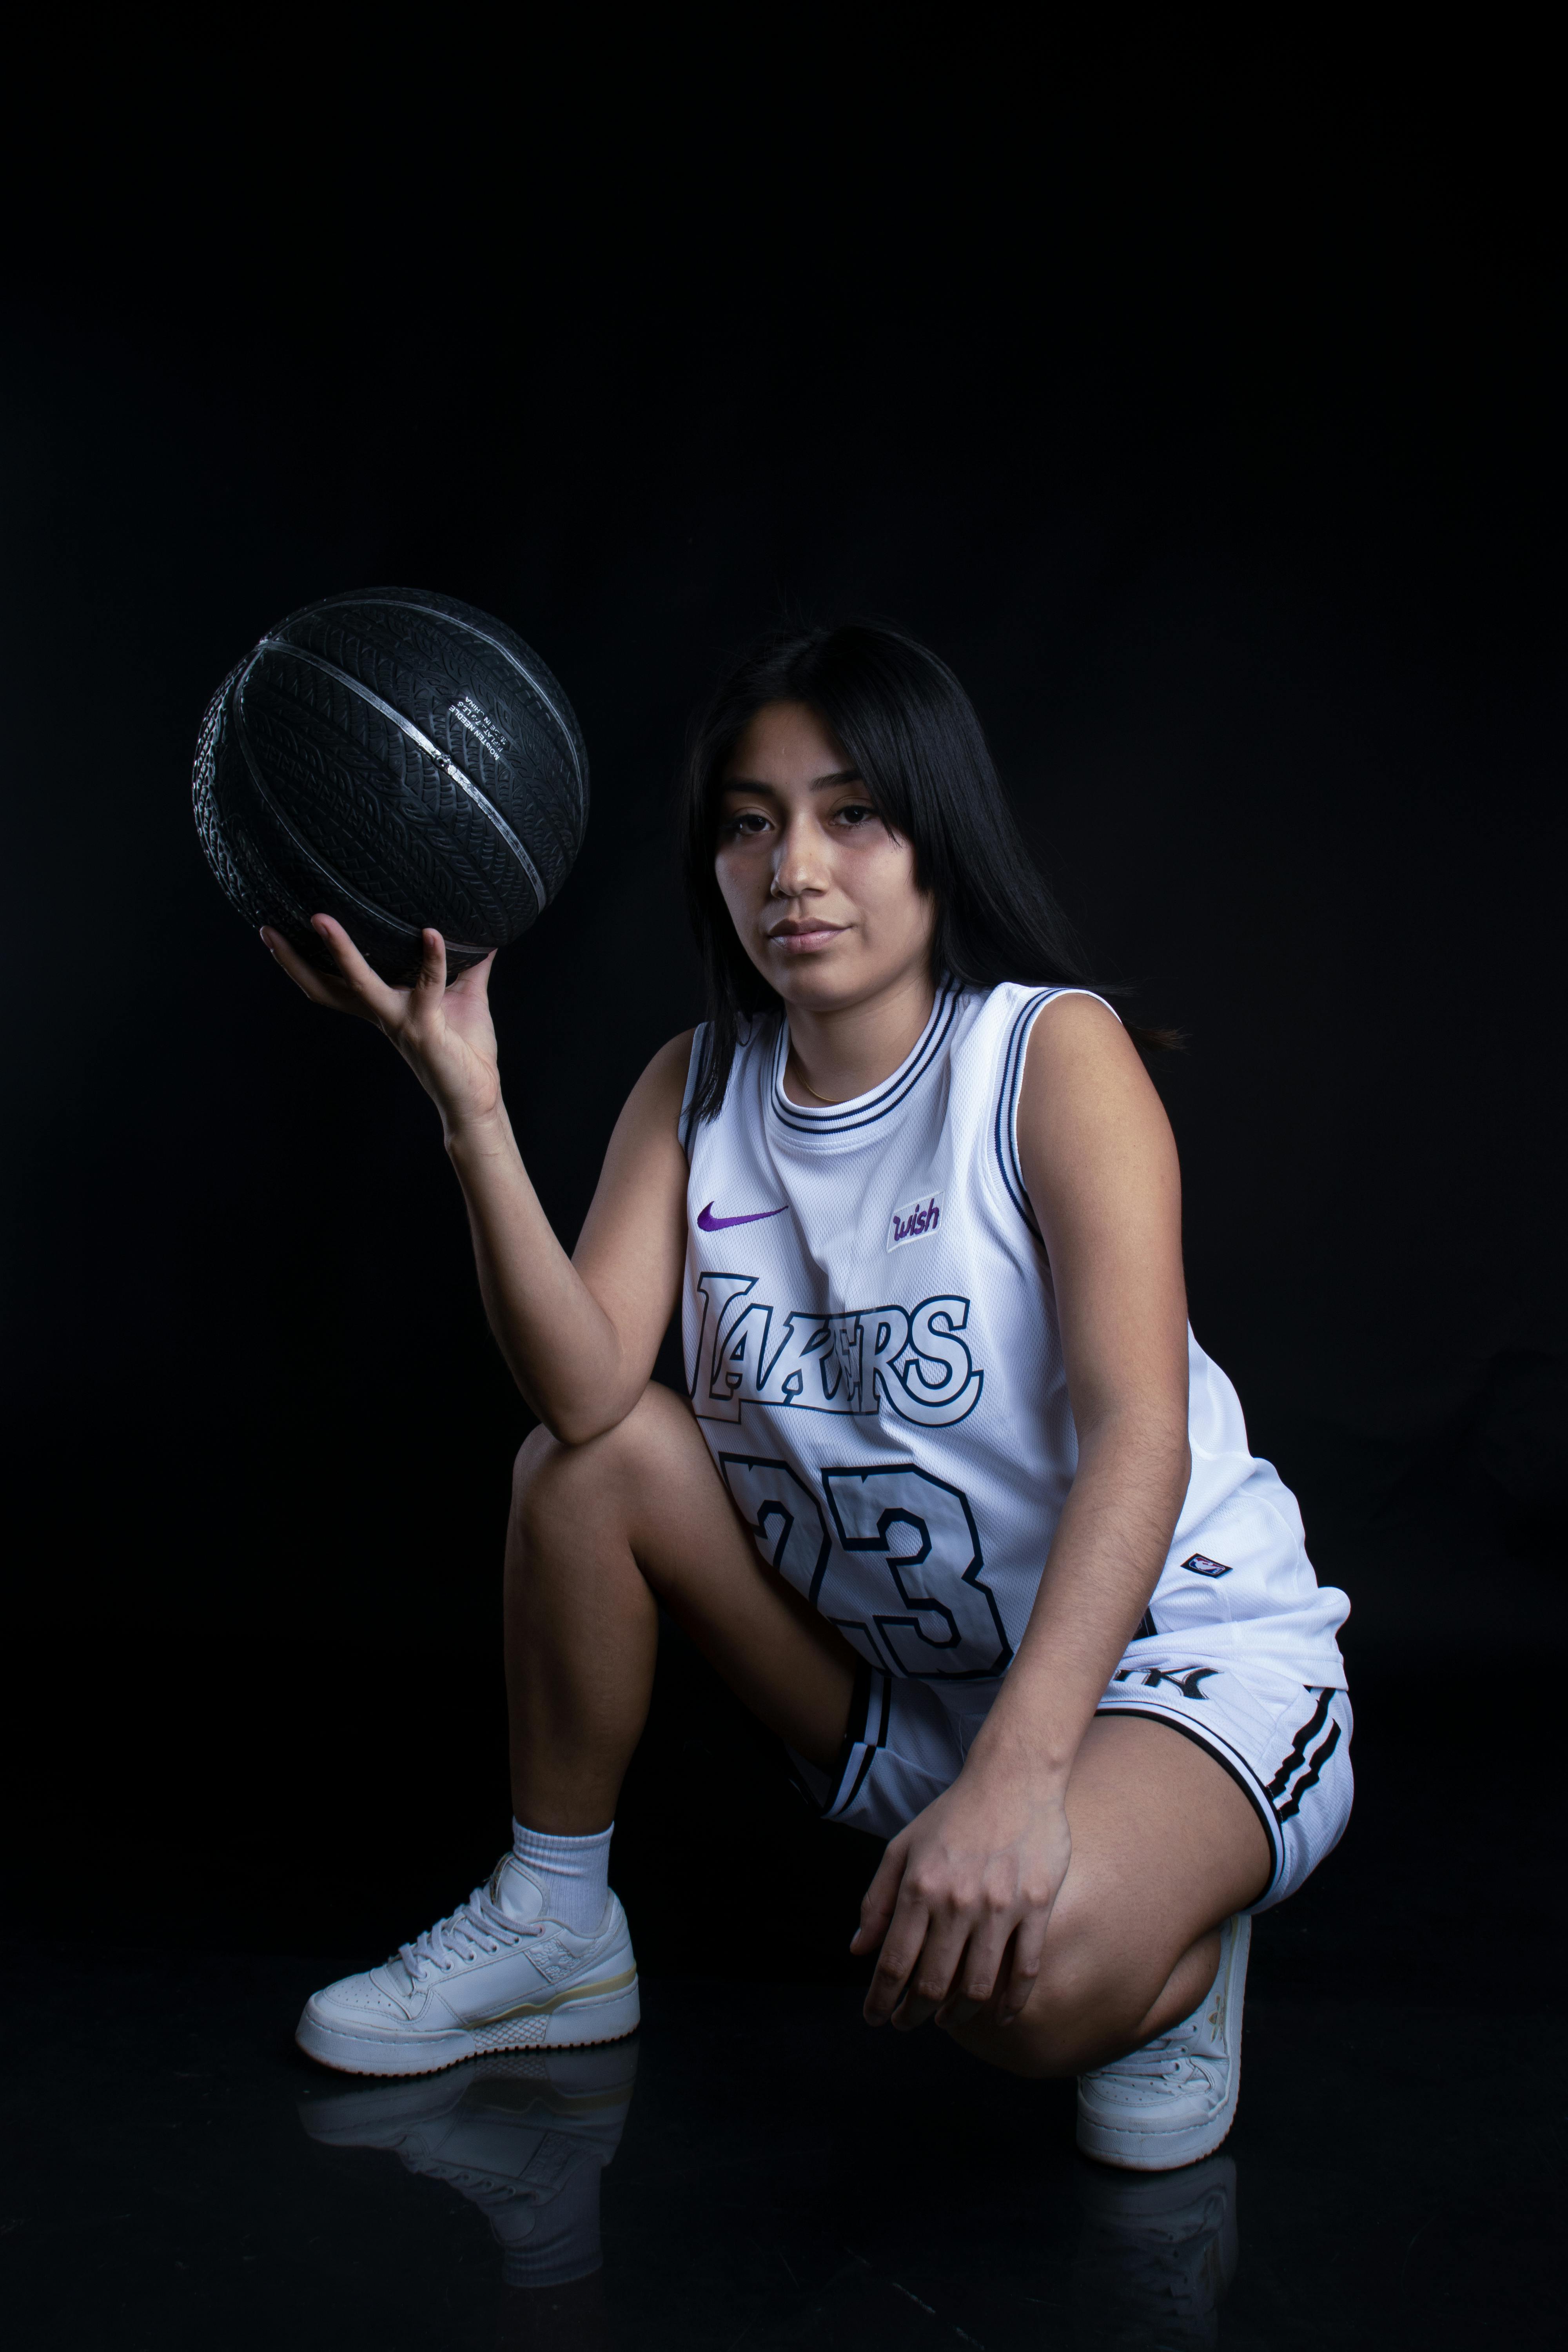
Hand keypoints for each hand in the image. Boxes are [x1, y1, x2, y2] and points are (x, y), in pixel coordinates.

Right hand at [262, 916, 501, 1138]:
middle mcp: (381, 1014)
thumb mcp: (464, 996)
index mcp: (381, 1007)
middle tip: (269, 929)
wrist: (478, 1097)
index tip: (276, 931)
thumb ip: (465, 963)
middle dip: (294, 959)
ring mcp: (399, 1022)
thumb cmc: (465, 1051)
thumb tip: (481, 929)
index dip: (301, 961)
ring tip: (323, 920)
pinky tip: (432, 933)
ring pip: (360, 983)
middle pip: (324, 985)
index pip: (331, 982)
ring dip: (341, 952)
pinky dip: (431, 958)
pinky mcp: (424, 1029)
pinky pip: (426, 987)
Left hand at [851, 1756, 1071, 2031]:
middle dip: (913, 2014)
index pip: (894, 1962)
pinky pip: (1025, 1969)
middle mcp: (957, 1902)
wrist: (1013, 1777)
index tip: (874, 2018)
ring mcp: (1000, 1906)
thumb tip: (858, 1949)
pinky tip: (998, 2017)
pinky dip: (1011, 2003)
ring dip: (959, 2015)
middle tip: (906, 2023)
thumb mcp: (902, 1848)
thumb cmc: (953, 1814)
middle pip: (933, 1982)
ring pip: (978, 1985)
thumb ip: (878, 1900)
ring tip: (946, 2021)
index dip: (880, 1999)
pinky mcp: (1036, 1906)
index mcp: (920, 1887)